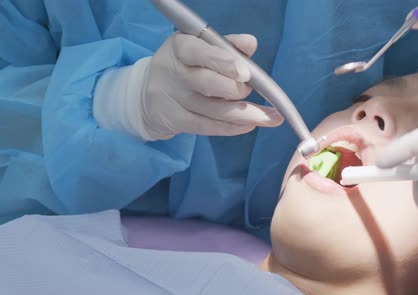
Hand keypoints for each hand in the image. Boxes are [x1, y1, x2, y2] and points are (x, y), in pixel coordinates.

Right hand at [141, 33, 282, 138]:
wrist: (147, 92)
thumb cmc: (185, 65)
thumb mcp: (201, 47)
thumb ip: (227, 45)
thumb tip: (251, 43)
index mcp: (180, 46)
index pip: (199, 52)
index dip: (224, 62)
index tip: (246, 72)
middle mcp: (171, 71)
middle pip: (207, 83)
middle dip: (236, 89)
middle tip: (249, 89)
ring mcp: (171, 98)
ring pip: (212, 109)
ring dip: (245, 114)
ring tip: (270, 117)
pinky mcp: (173, 120)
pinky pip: (206, 126)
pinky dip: (231, 127)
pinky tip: (250, 125)